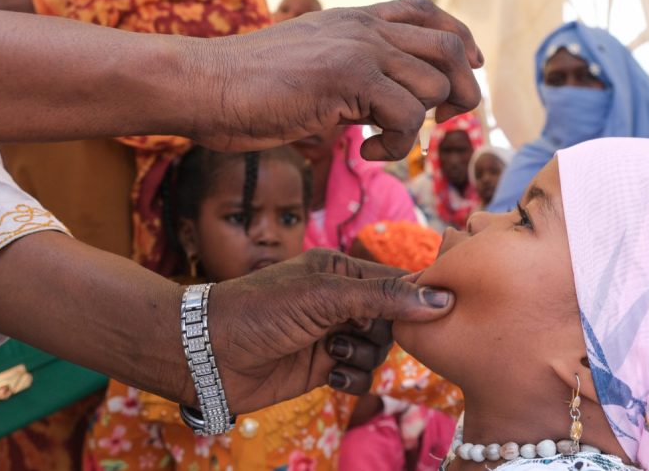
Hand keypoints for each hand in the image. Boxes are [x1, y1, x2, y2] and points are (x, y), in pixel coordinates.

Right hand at [190, 0, 483, 159]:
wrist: (202, 83)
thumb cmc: (248, 88)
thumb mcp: (312, 70)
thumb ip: (353, 77)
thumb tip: (387, 108)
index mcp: (355, 19)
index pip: (426, 9)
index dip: (460, 37)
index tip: (470, 66)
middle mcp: (364, 26)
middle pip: (449, 45)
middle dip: (463, 88)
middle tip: (445, 120)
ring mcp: (357, 47)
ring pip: (434, 82)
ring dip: (421, 125)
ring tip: (382, 143)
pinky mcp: (347, 76)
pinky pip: (406, 114)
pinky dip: (396, 144)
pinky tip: (364, 150)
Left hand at [207, 249, 452, 413]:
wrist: (207, 354)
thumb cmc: (259, 310)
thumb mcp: (324, 295)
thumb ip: (382, 297)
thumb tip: (439, 300)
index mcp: (341, 269)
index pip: (397, 278)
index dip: (419, 295)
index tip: (441, 310)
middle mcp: (340, 300)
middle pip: (394, 318)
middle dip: (383, 330)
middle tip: (355, 333)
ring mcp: (333, 335)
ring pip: (380, 349)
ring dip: (362, 356)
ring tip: (331, 353)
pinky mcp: (324, 367)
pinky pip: (361, 375)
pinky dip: (351, 379)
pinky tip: (328, 376)